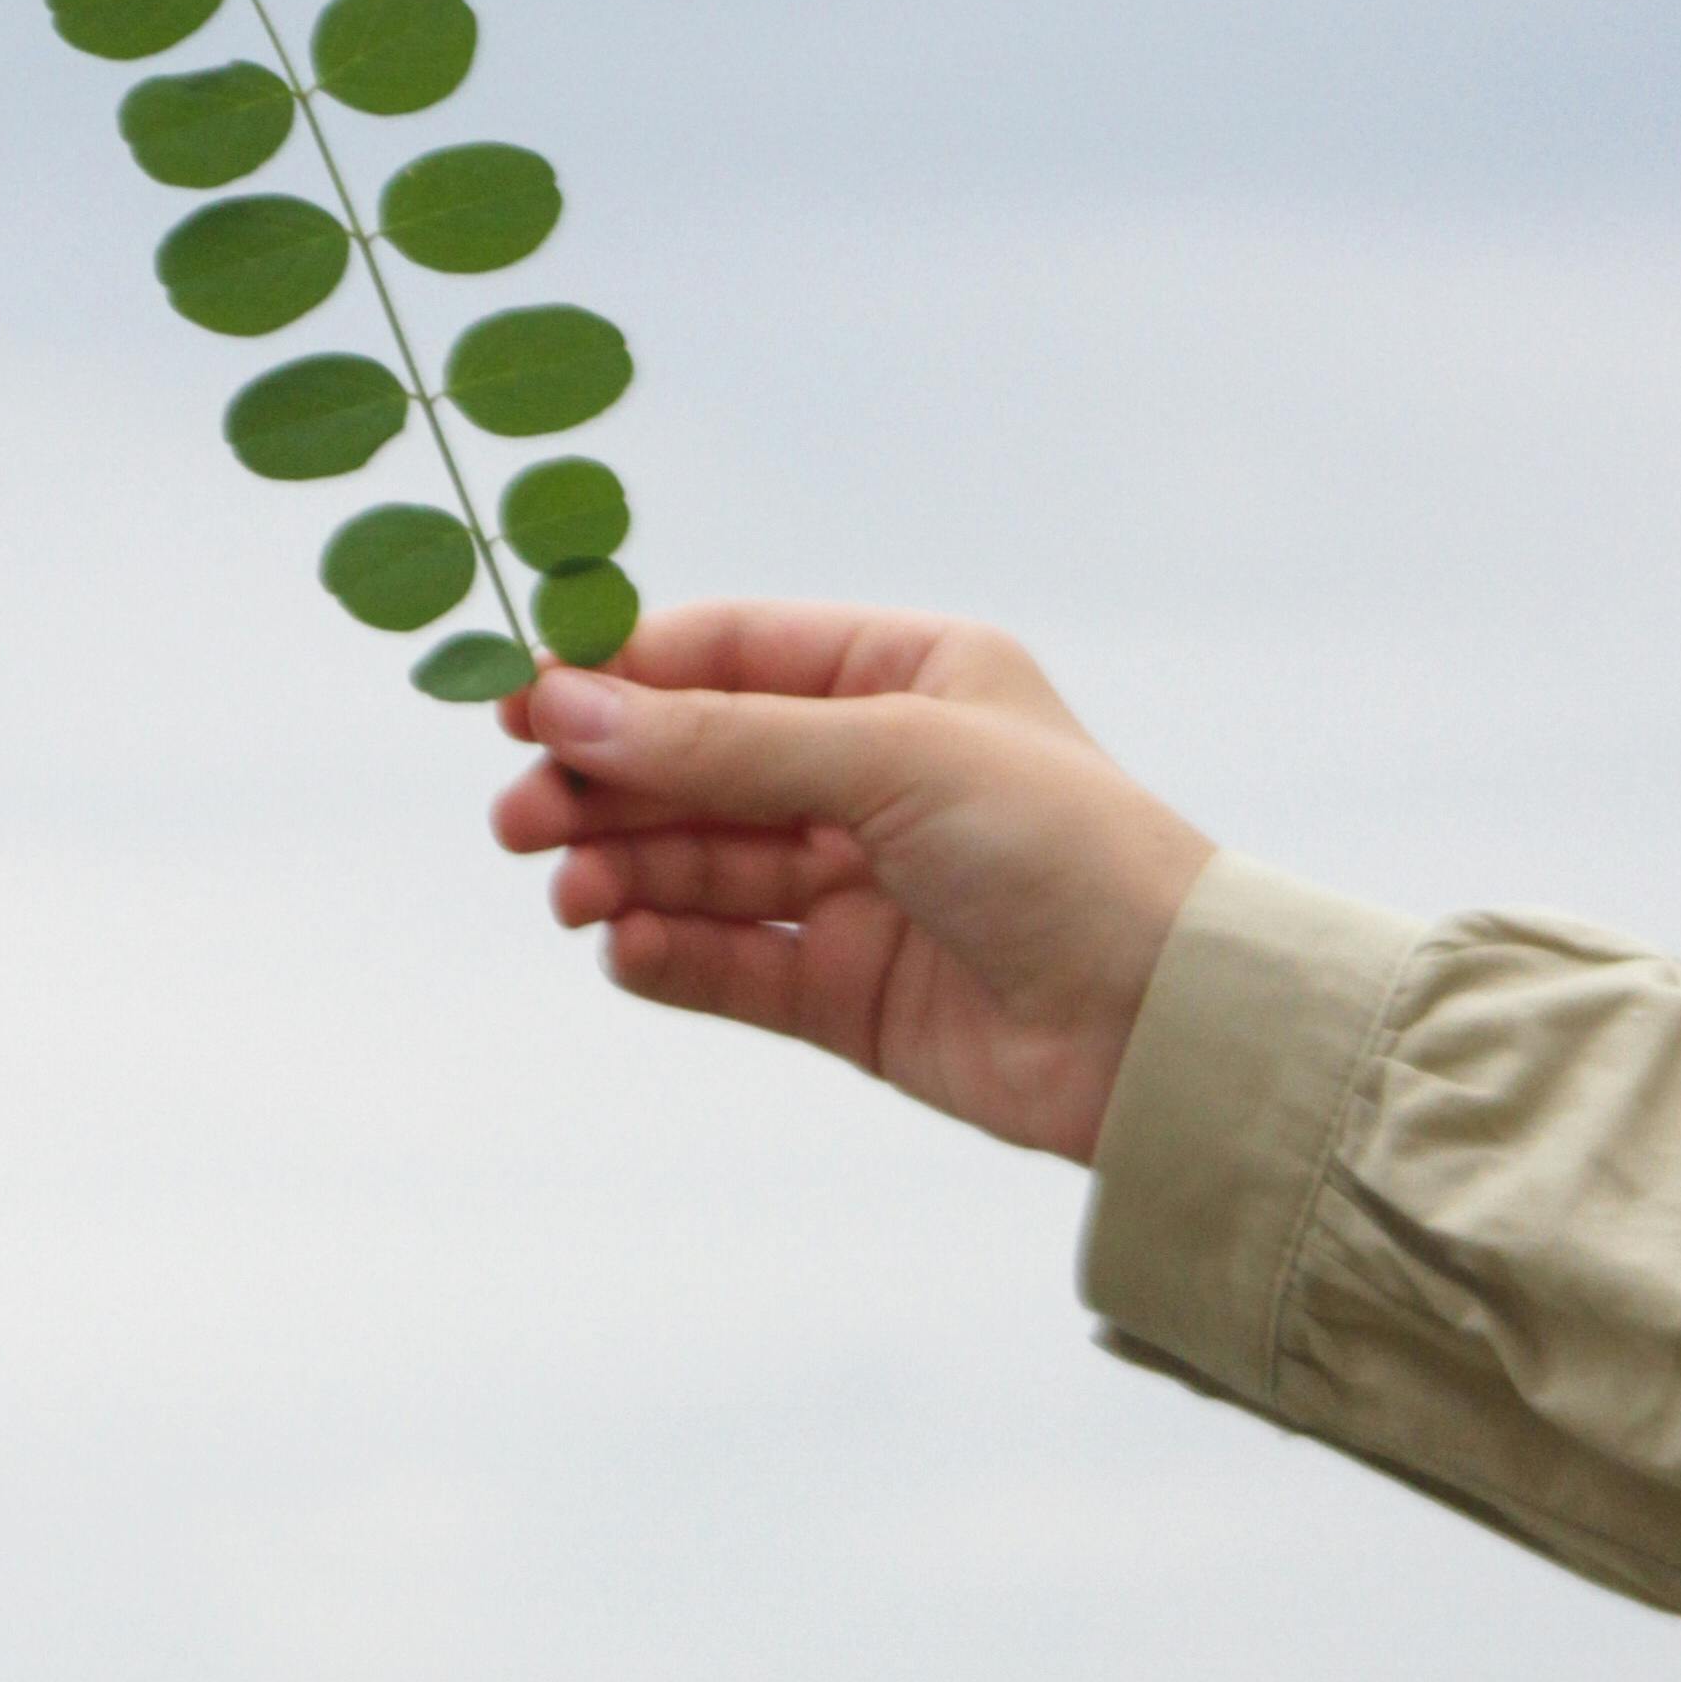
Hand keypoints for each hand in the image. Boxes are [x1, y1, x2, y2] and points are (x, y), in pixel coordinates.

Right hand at [489, 604, 1216, 1165]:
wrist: (1165, 1027)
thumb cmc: (1064, 852)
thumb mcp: (891, 757)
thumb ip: (722, 742)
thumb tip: (566, 708)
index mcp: (908, 678)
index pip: (731, 654)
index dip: (621, 675)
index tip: (520, 702)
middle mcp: (877, 773)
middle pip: (697, 763)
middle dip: (604, 784)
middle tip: (516, 815)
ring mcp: (860, 885)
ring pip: (700, 864)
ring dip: (621, 869)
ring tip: (568, 889)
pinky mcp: (846, 991)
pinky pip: (727, 961)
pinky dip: (665, 952)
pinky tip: (622, 945)